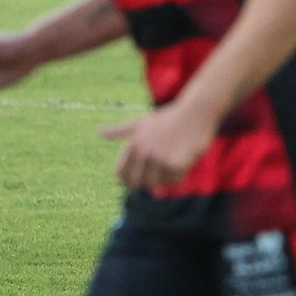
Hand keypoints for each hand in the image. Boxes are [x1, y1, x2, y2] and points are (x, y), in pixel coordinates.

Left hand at [100, 100, 218, 189]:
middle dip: (148, 180)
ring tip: (174, 159)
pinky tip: (185, 159)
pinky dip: (179, 175)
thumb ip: (120, 130)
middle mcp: (143, 151)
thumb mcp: (141, 122)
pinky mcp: (176, 163)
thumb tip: (98, 132)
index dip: (129, 179)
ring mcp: (159, 158)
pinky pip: (174, 181)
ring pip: (157, 184)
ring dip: (166, 177)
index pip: (121, 174)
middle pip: (139, 183)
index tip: (141, 176)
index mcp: (133, 144)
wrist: (196, 111)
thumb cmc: (169, 117)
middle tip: (162, 168)